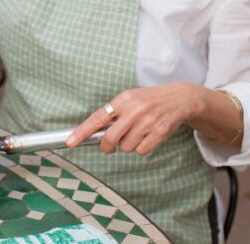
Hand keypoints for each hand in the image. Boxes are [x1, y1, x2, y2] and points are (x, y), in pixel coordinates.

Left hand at [66, 83, 201, 154]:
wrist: (179, 99)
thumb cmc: (148, 100)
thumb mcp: (129, 99)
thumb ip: (113, 113)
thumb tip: (94, 132)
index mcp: (122, 100)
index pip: (97, 118)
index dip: (82, 131)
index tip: (70, 142)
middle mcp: (134, 111)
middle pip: (110, 138)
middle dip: (106, 146)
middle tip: (108, 146)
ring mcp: (147, 122)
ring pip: (126, 147)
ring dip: (127, 145)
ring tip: (136, 133)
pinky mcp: (159, 133)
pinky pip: (141, 151)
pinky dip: (141, 148)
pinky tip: (146, 137)